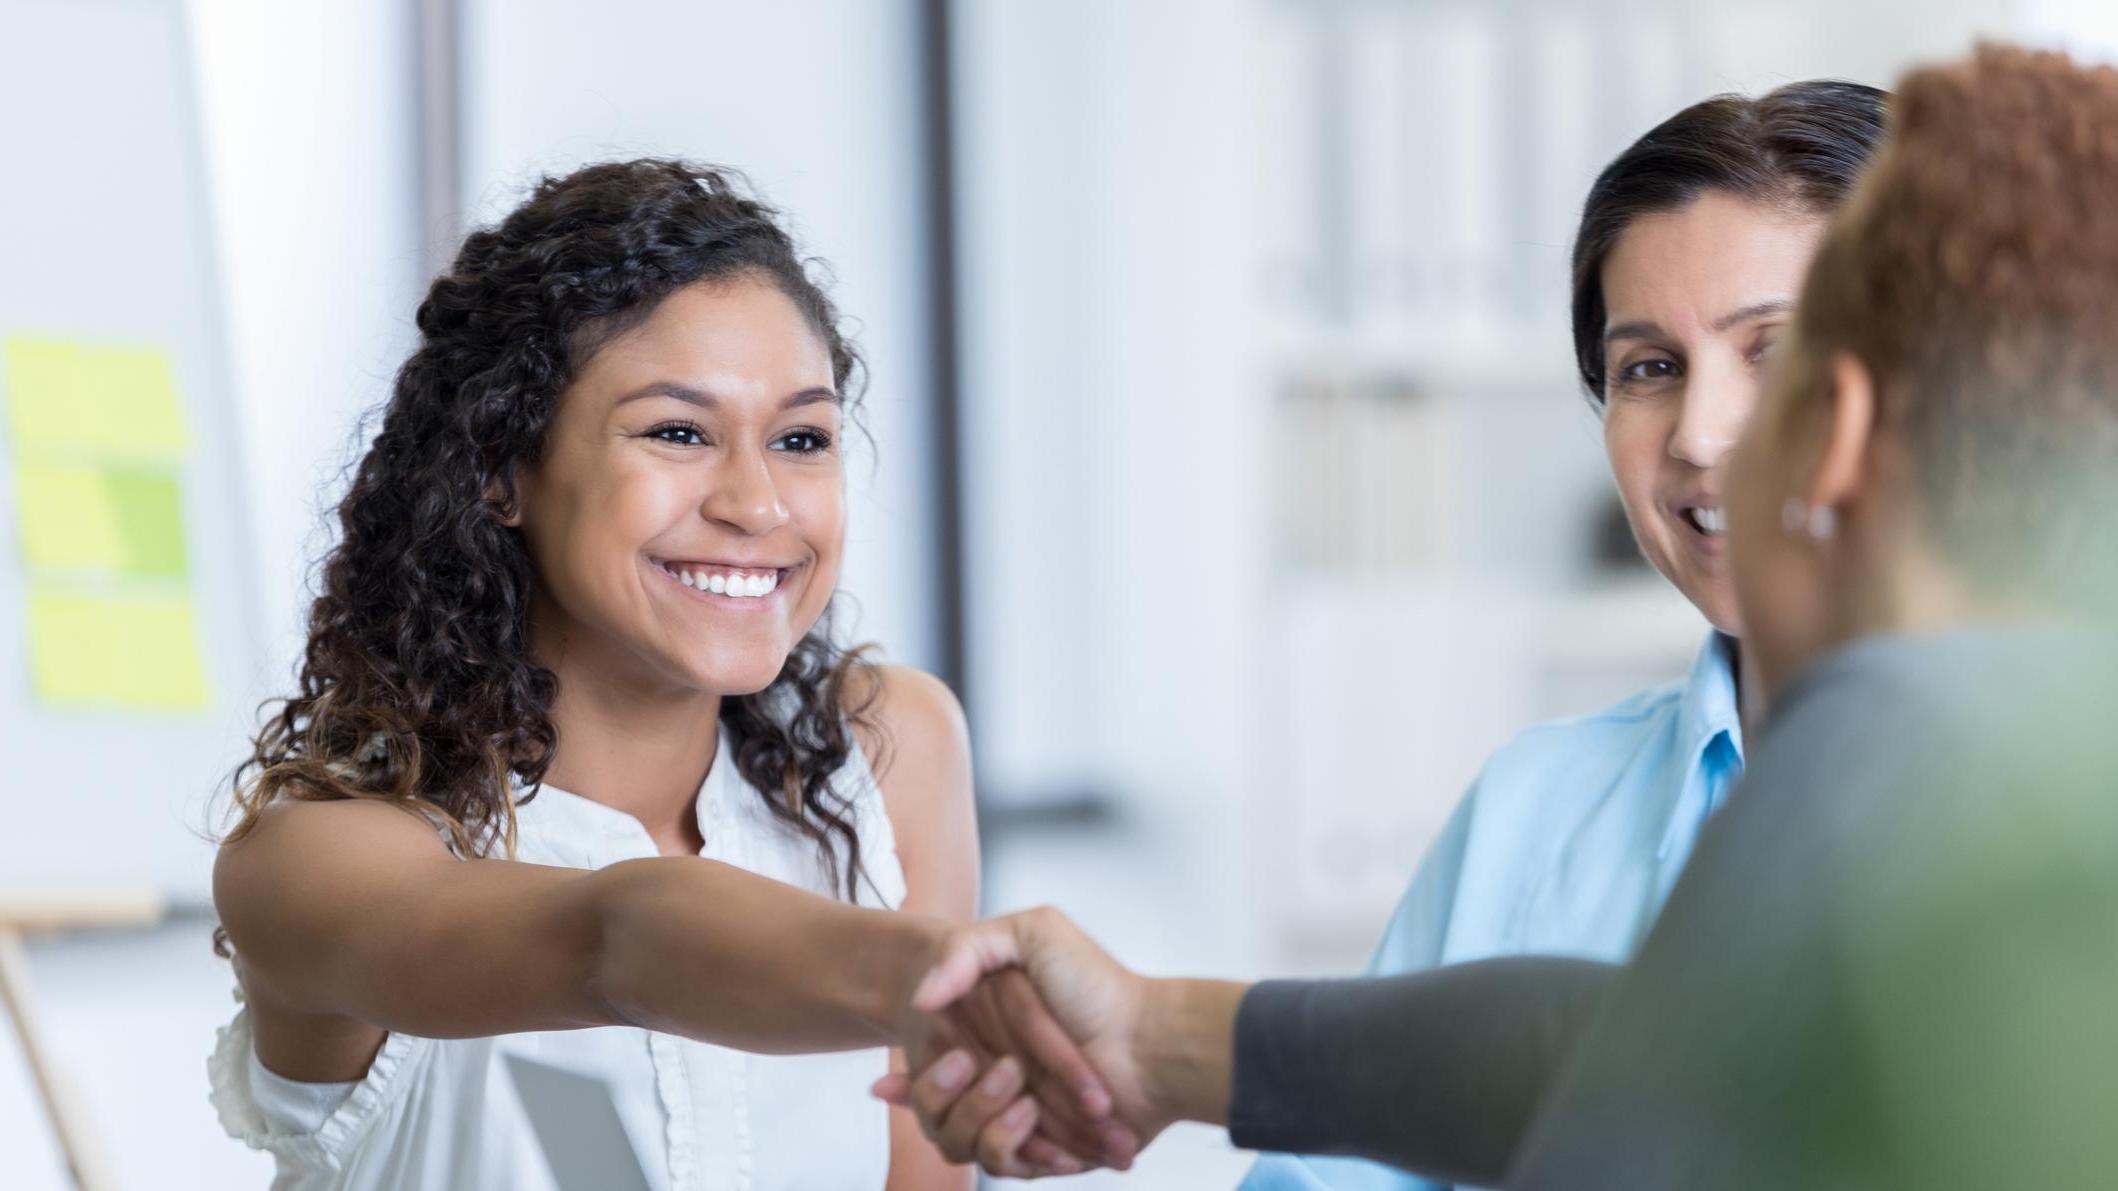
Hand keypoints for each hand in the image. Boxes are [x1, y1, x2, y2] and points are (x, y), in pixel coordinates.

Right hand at [878, 908, 1176, 1175]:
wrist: (1149, 1043)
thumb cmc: (1097, 988)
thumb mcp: (1035, 934)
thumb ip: (966, 948)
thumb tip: (920, 997)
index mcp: (980, 1028)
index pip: (928, 1058)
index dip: (924, 1067)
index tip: (939, 1061)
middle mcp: (990, 1073)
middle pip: (934, 1105)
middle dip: (955, 1091)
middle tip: (997, 1068)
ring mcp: (1012, 1113)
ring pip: (958, 1139)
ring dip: (988, 1117)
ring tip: (1028, 1102)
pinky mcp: (1039, 1148)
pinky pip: (1004, 1162)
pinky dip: (1024, 1146)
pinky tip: (1039, 1121)